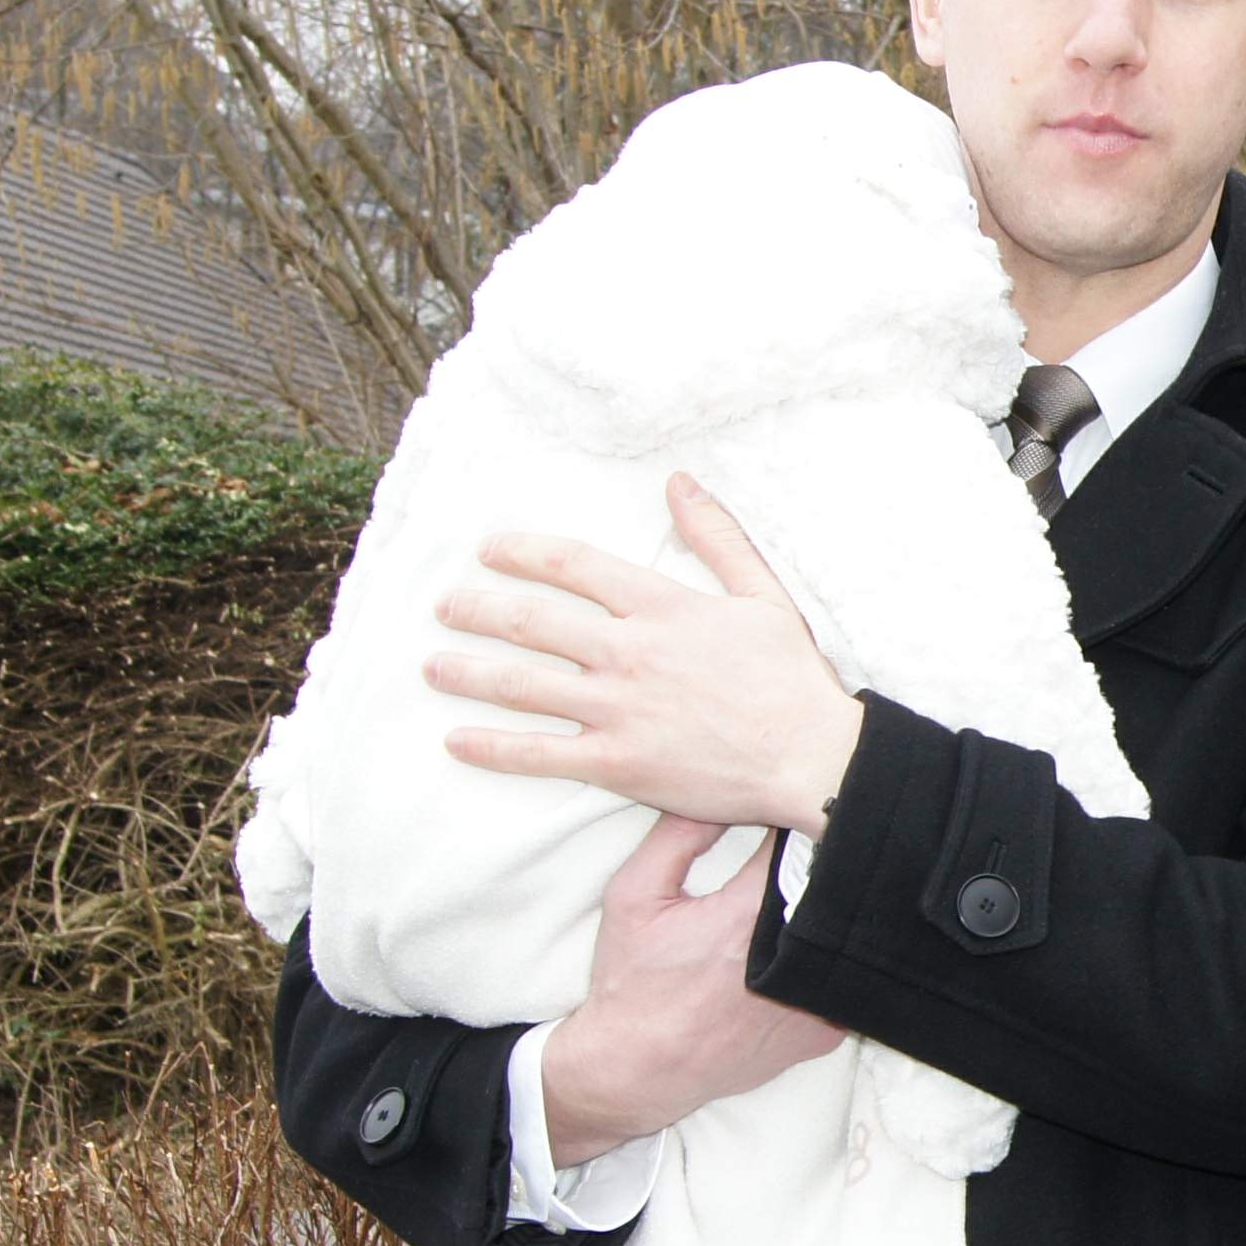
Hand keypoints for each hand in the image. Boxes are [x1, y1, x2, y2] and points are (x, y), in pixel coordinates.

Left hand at [431, 474, 864, 832]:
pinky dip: (492, 748)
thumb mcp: (764, 595)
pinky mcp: (618, 763)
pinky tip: (457, 740)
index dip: (523, 552)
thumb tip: (680, 482)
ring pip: (521, 685)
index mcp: (661, 607)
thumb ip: (718, 538)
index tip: (489, 551)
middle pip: (532, 623)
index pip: (573, 566)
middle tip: (445, 608)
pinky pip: (539, 755)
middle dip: (478, 611)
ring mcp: (617, 710)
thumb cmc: (794, 680)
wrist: (813, 757)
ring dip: (467, 673)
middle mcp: (628, 653)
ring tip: (433, 666)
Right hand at [540, 813, 849, 1163]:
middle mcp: (791, 961)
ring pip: (847, 938)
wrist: (638, 1069)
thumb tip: (720, 793)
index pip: (802, 849)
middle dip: (825, 869)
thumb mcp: (634, 897)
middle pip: (834, 893)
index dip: (804, 824)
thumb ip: (677, 838)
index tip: (803, 809)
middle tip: (817, 849)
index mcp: (747, 918)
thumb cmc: (631, 983)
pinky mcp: (826, 1033)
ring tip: (819, 901)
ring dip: (834, 919)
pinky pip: (843, 982)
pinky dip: (833, 965)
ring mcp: (815, 1002)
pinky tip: (816, 953)